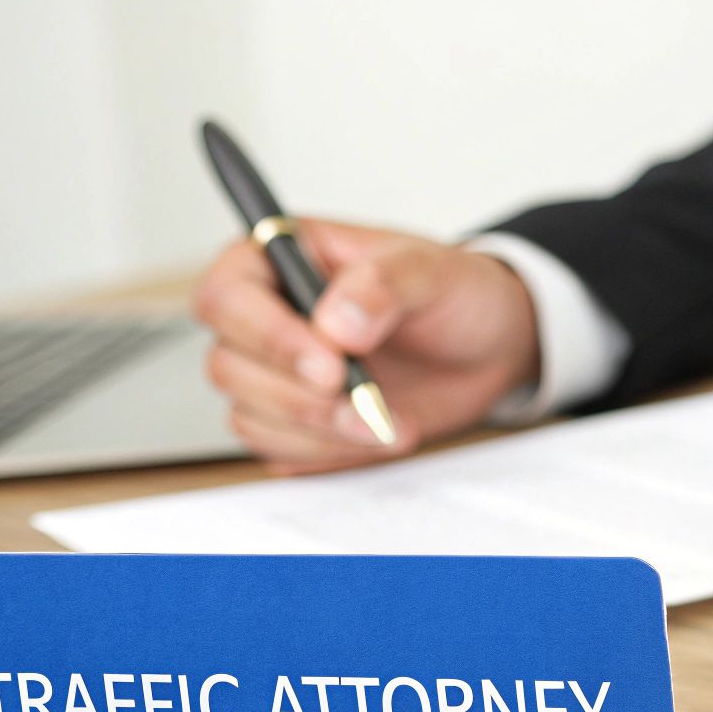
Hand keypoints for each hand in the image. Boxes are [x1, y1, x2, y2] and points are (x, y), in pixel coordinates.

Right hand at [193, 219, 539, 473]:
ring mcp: (272, 373)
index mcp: (276, 258)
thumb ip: (382, 284)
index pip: (225, 296)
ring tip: (389, 422)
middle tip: (370, 403)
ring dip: (320, 432)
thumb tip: (335, 323)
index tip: (330, 367)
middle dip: (301, 398)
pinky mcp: (293, 420)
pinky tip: (378, 434)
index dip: (269, 338)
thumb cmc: (453, 293)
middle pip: (228, 367)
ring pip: (249, 417)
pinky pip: (280, 451)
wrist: (487, 347)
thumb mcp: (430, 270)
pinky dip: (329, 453)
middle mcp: (263, 316)